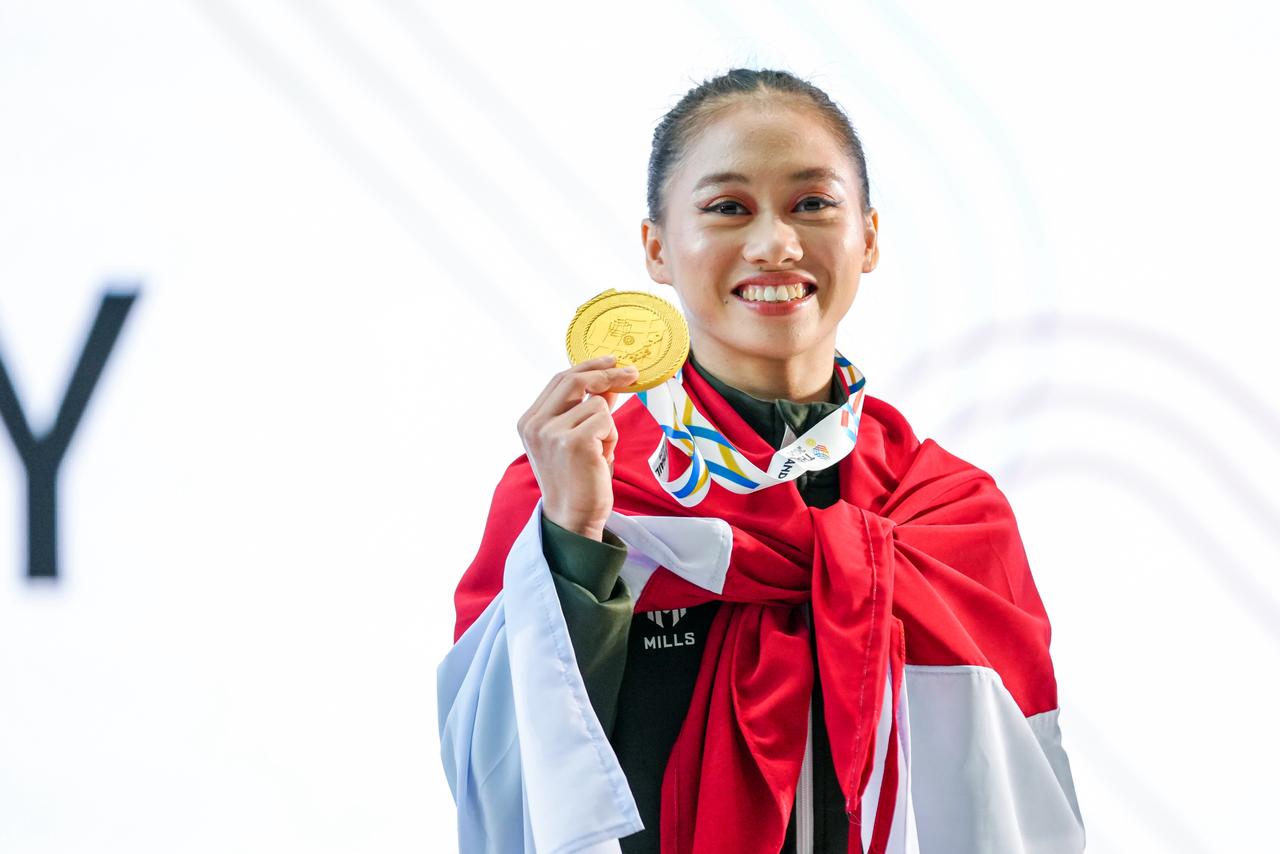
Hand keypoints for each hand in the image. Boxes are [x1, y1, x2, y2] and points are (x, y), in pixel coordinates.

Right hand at [516, 354, 638, 540]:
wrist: (573, 518)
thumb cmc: (576, 480)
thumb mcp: (574, 439)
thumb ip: (585, 409)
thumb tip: (609, 381)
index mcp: (529, 421)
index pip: (559, 380)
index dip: (587, 367)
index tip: (610, 360)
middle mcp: (535, 424)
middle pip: (574, 379)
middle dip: (608, 373)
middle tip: (632, 373)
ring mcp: (552, 432)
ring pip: (598, 404)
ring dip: (608, 427)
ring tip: (599, 453)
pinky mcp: (575, 441)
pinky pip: (607, 420)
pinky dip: (611, 438)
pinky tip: (601, 459)